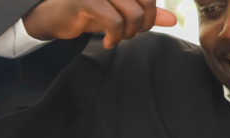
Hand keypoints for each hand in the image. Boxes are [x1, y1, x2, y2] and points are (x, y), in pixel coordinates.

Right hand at [22, 0, 177, 48]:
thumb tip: (173, 20)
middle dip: (142, 25)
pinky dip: (114, 37)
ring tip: (116, 38)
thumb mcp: (123, 14)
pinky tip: (107, 42)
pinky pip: (114, 21)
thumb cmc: (91, 13)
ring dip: (128, 33)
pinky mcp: (88, 1)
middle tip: (128, 34)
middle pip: (147, 3)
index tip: (138, 26)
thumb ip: (147, 15)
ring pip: (133, 14)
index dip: (151, 16)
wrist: (56, 17)